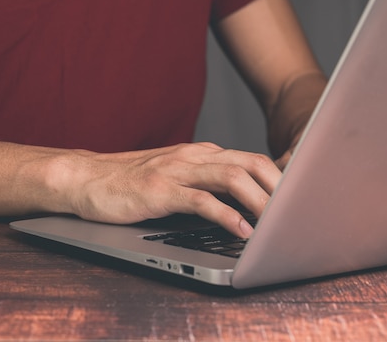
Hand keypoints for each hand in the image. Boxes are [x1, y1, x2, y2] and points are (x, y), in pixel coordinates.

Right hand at [55, 142, 281, 237]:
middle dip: (279, 187)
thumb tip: (238, 203)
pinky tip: (241, 232)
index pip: (250, 159)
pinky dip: (226, 216)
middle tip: (299, 211)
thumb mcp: (173, 177)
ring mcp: (176, 171)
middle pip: (250, 163)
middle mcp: (192, 157)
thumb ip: (203, 183)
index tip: (298, 200)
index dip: (279, 178)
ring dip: (260, 201)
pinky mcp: (160, 191)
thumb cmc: (130, 182)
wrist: (87, 178)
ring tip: (278, 224)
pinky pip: (201, 201)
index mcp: (199, 153)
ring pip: (231, 178)